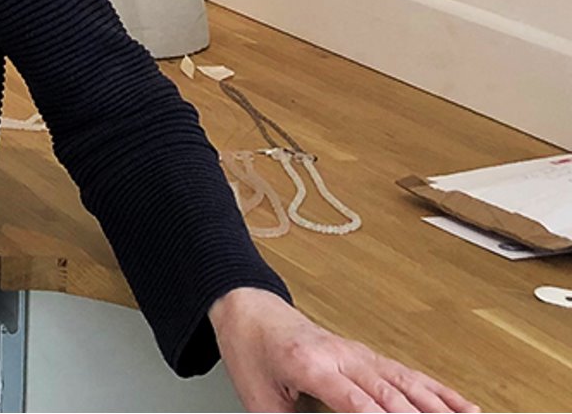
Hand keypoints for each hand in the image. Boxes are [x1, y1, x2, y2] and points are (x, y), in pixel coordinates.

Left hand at [209, 287, 477, 411]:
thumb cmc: (252, 353)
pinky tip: (465, 406)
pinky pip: (409, 374)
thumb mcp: (258, 399)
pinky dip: (440, 391)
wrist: (249, 311)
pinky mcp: (368, 354)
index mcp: (311, 364)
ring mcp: (358, 353)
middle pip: (389, 394)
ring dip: (440, 407)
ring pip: (407, 383)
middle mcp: (341, 355)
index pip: (356, 401)